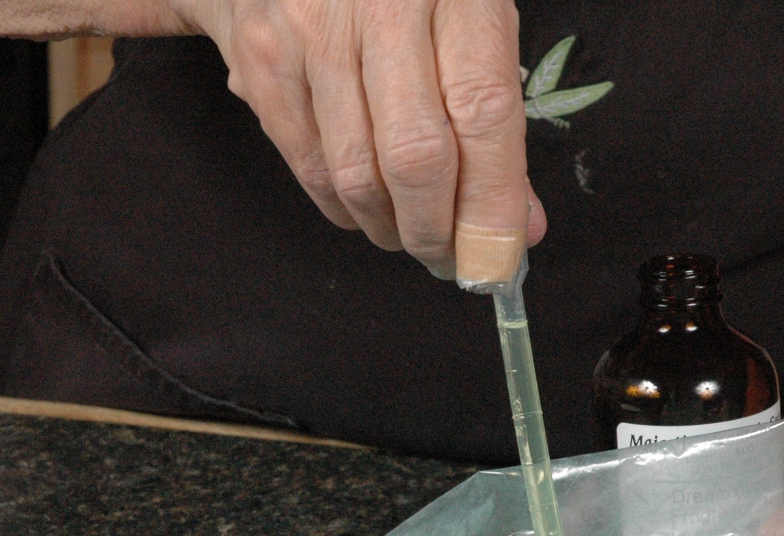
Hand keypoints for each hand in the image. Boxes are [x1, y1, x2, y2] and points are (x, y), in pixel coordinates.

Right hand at [188, 0, 546, 275]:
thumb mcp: (472, 15)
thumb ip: (496, 116)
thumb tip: (519, 226)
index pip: (483, 115)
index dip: (492, 205)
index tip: (498, 261)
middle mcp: (382, 4)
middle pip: (415, 157)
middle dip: (437, 231)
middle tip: (451, 257)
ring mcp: (312, 31)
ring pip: (356, 175)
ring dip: (390, 228)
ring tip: (410, 232)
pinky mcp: (263, 57)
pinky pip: (308, 164)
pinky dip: (343, 207)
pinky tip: (366, 207)